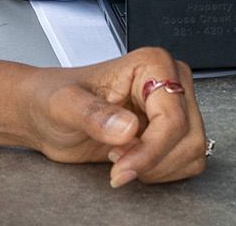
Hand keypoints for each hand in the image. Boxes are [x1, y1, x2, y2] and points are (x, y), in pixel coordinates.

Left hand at [17, 46, 206, 186]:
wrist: (44, 113)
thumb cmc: (52, 98)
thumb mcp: (64, 104)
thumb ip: (93, 115)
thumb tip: (128, 128)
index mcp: (152, 64)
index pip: (173, 118)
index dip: (150, 150)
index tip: (122, 167)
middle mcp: (169, 81)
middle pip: (187, 136)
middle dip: (152, 159)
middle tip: (117, 159)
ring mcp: (175, 106)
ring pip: (191, 150)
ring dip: (157, 167)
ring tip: (122, 156)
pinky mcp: (172, 130)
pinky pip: (187, 160)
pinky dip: (161, 171)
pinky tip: (133, 160)